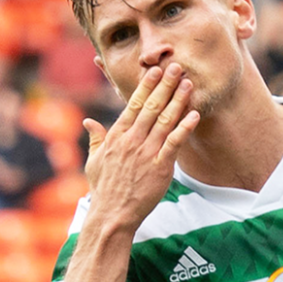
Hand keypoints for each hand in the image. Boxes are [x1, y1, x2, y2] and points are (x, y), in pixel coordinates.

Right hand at [83, 64, 197, 231]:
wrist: (112, 214)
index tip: (155, 71)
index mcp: (116, 137)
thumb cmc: (103, 189)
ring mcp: (146, 154)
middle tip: (177, 67)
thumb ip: (95, 139)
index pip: (132, 105)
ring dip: (178, 100)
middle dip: (165, 85)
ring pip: (165, 120)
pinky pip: (175, 144)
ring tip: (188, 84)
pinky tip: (194, 114)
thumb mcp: (94, 161)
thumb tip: (88, 122)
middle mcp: (131, 141)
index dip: (146, 86)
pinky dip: (185, 128)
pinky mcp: (160, 168)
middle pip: (151, 107)